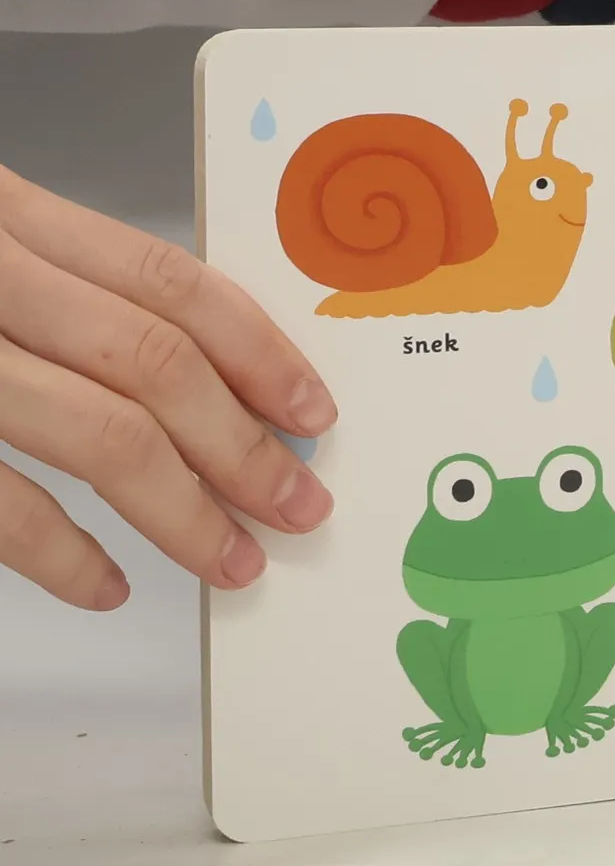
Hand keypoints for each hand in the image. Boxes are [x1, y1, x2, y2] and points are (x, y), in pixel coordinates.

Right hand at [0, 165, 335, 608]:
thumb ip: (50, 280)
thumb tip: (189, 374)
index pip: (169, 281)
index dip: (260, 353)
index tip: (312, 413)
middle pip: (154, 366)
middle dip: (244, 448)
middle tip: (298, 508)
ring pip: (98, 433)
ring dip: (184, 511)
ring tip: (232, 561)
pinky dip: (59, 553)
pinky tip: (105, 585)